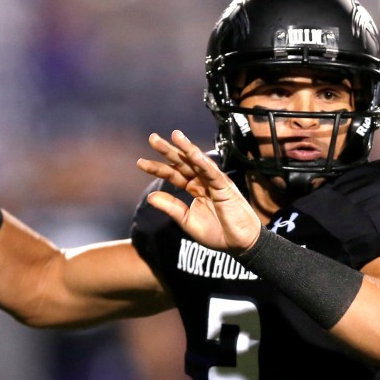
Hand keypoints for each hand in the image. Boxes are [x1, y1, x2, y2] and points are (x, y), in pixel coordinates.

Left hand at [137, 130, 260, 253]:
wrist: (239, 244)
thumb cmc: (217, 233)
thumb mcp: (188, 221)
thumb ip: (171, 207)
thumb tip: (150, 197)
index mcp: (194, 188)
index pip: (173, 174)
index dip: (157, 168)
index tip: (140, 162)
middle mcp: (203, 182)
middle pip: (183, 163)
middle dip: (168, 150)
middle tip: (152, 138)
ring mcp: (214, 182)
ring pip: (198, 162)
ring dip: (187, 148)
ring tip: (174, 135)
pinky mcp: (225, 187)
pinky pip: (213, 173)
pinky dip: (203, 163)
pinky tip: (193, 153)